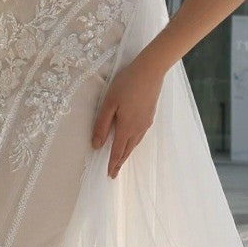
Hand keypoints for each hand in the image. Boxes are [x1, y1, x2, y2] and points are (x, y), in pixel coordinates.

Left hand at [90, 54, 165, 178]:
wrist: (151, 71)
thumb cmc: (126, 84)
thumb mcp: (109, 103)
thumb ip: (102, 124)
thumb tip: (96, 145)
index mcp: (127, 127)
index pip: (118, 151)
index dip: (113, 164)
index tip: (109, 175)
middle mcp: (138, 129)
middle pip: (128, 150)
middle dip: (120, 162)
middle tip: (114, 173)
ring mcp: (146, 122)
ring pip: (135, 143)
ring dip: (127, 153)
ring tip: (121, 159)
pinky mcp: (150, 115)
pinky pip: (140, 135)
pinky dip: (133, 143)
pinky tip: (131, 140)